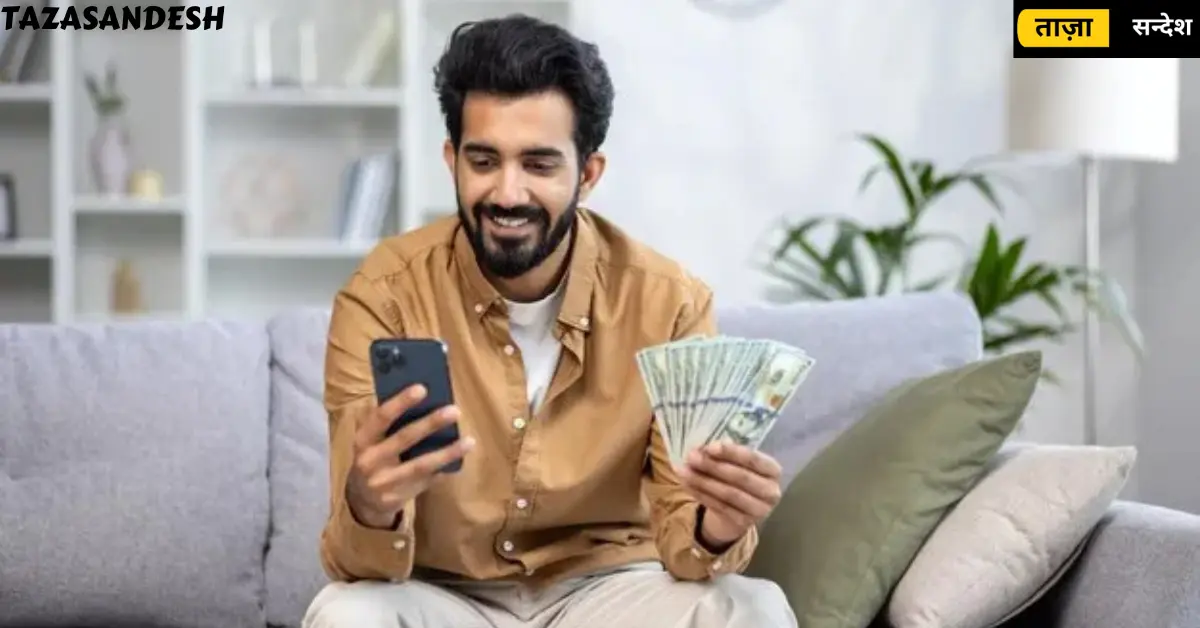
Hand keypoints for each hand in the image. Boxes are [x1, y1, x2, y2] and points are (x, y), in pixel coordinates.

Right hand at [345, 384, 475, 528]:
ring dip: (447, 453)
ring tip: (469, 441)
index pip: (380, 417)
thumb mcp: (370, 440)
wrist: (362, 500)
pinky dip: (444, 470)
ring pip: (421, 465)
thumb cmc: (373, 457)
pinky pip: (426, 481)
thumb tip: (417, 394)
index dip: (400, 402)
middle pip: (404, 439)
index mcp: (362, 440)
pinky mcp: (397, 498)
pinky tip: (459, 461)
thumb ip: (386, 421)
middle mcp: (370, 461)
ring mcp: (384, 482)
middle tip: (454, 410)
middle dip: (430, 424)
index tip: (422, 388)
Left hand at [676, 441, 782, 547]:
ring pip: (728, 493)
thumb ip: (725, 454)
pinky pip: (719, 506)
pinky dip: (701, 494)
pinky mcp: (743, 523)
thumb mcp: (736, 463)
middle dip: (713, 466)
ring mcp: (759, 510)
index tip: (710, 447)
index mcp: (773, 471)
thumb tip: (705, 448)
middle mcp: (771, 492)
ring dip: (703, 481)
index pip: (754, 459)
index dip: (732, 452)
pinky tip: (687, 484)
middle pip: (741, 477)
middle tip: (692, 457)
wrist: (739, 511)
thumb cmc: (738, 479)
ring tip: (684, 471)